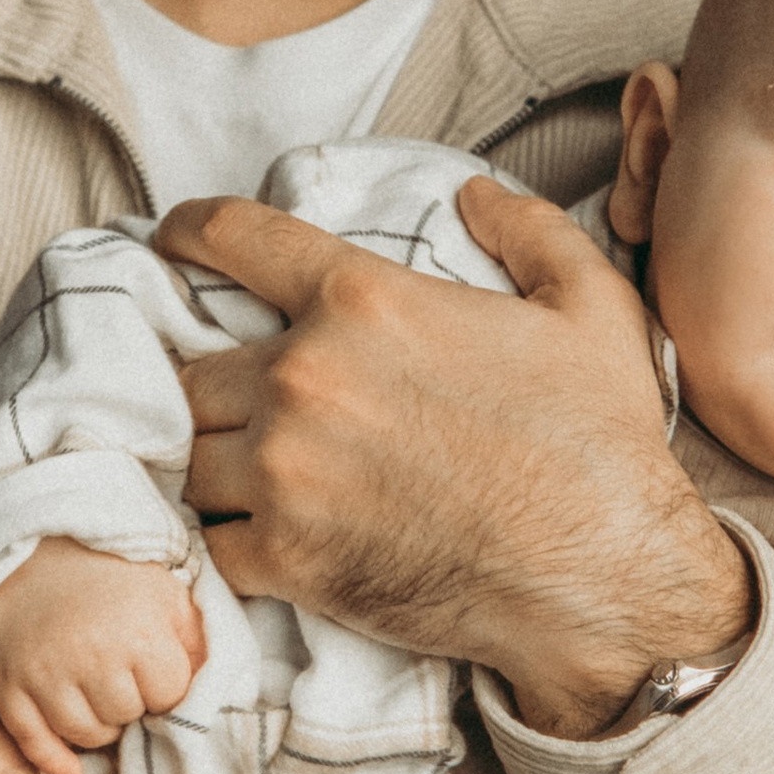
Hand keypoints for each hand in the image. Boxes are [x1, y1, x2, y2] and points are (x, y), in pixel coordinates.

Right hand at [0, 539, 205, 773]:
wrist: (38, 553)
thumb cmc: (113, 577)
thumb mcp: (167, 595)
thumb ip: (196, 643)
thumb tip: (216, 693)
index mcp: (137, 633)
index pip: (167, 698)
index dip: (164, 689)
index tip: (153, 672)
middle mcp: (90, 656)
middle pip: (125, 717)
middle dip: (130, 704)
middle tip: (121, 678)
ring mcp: (45, 673)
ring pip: (85, 735)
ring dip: (98, 725)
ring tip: (97, 695)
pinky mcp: (10, 683)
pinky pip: (32, 739)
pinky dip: (51, 760)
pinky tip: (69, 773)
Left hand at [155, 176, 751, 739]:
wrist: (604, 576)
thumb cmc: (599, 442)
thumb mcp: (590, 304)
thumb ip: (529, 230)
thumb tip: (475, 197)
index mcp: (363, 299)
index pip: (235, 239)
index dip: (190, 233)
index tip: (168, 242)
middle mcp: (305, 376)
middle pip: (193, 369)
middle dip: (213, 386)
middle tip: (242, 409)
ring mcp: (285, 471)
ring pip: (189, 455)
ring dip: (212, 465)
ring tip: (247, 480)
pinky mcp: (285, 557)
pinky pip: (210, 541)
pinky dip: (228, 542)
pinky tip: (262, 544)